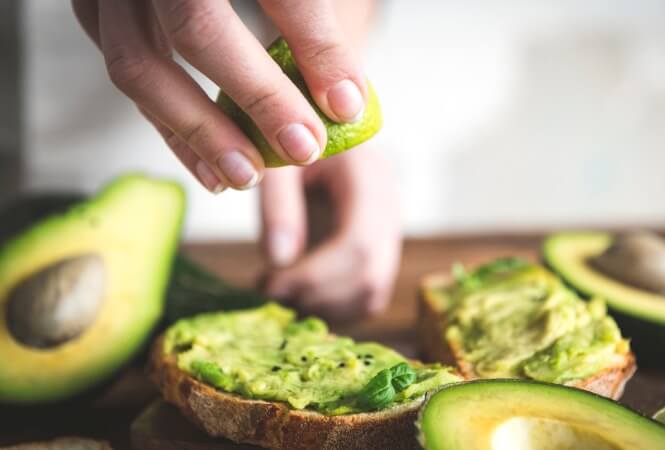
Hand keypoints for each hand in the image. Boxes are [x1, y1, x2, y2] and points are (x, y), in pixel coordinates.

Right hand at [72, 0, 366, 192]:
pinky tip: (209, 168)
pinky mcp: (95, 11)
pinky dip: (169, 129)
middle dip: (258, 97)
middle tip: (302, 148)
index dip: (316, 48)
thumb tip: (345, 102)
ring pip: (140, 65)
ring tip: (249, 175)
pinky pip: (126, 78)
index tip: (346, 105)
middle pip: (198, 28)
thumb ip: (311, 22)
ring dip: (200, 132)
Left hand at [262, 148, 401, 320]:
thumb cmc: (291, 138)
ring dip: (324, 307)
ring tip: (280, 293)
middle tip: (270, 295)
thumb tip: (279, 261)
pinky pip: (366, 296)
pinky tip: (297, 293)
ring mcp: (390, 231)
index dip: (316, 276)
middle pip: (371, 276)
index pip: (359, 243)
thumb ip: (278, 204)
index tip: (270, 284)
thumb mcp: (277, 160)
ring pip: (372, 294)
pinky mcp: (380, 251)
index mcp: (370, 176)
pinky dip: (332, 306)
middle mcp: (390, 206)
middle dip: (317, 296)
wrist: (313, 130)